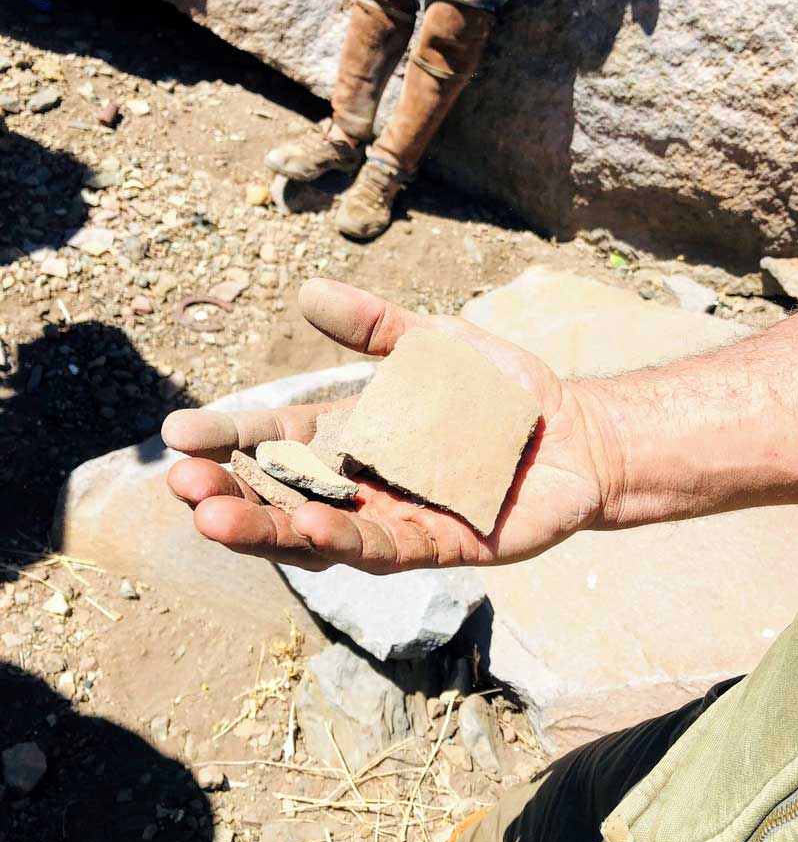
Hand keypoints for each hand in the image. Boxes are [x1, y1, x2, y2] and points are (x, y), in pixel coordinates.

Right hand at [163, 279, 619, 573]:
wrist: (576, 433)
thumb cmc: (502, 392)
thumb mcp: (433, 343)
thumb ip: (376, 326)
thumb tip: (307, 293)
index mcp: (351, 435)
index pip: (274, 439)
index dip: (227, 440)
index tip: (177, 434)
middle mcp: (362, 484)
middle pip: (280, 494)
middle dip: (228, 492)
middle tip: (181, 484)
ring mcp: (395, 518)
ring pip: (315, 533)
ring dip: (264, 527)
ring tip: (213, 516)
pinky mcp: (438, 545)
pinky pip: (380, 548)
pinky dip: (340, 541)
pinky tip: (305, 530)